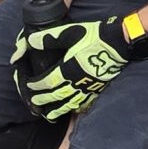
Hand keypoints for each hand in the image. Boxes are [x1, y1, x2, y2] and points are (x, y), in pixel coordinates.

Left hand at [17, 15, 147, 120]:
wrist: (119, 43)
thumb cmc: (94, 37)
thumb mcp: (69, 33)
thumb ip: (49, 38)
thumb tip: (30, 40)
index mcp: (67, 69)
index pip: (46, 82)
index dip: (35, 85)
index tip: (28, 86)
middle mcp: (76, 82)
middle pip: (55, 96)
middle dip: (42, 100)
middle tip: (33, 103)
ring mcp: (87, 88)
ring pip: (68, 103)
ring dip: (56, 110)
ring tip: (48, 115)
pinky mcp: (97, 89)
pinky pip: (83, 103)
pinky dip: (75, 108)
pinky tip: (71, 110)